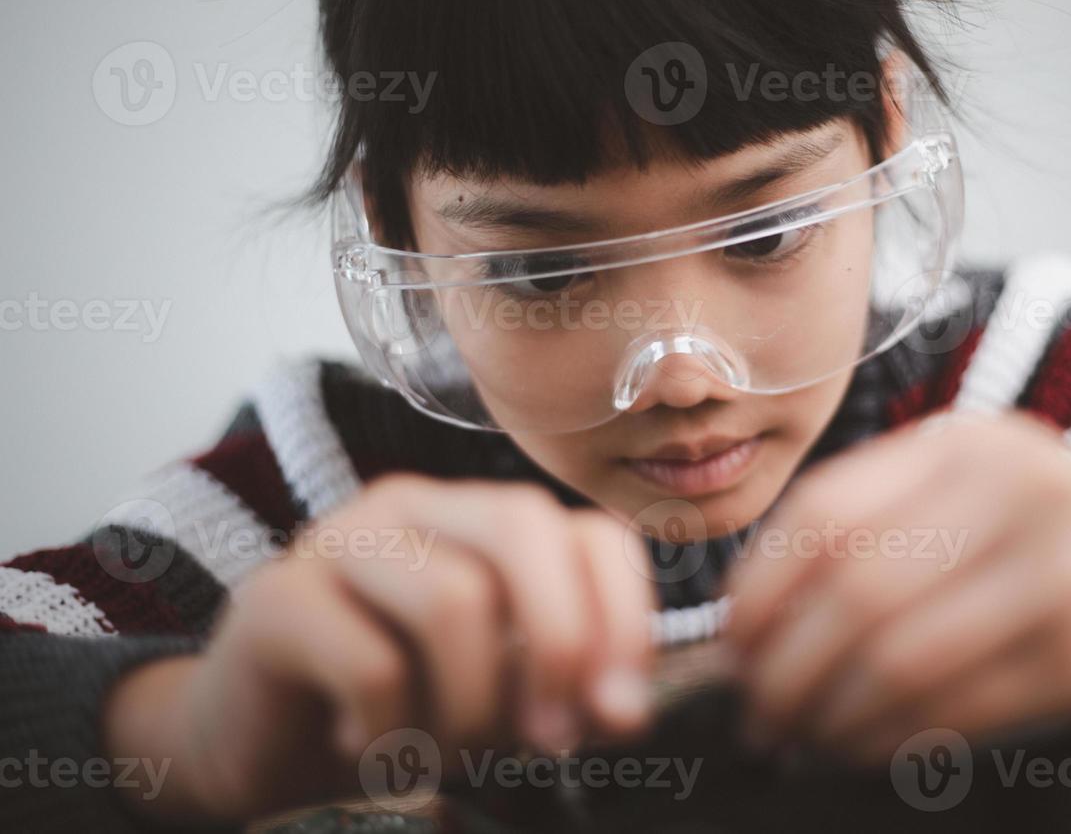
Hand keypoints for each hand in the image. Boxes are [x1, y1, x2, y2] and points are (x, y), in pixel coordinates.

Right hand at [102, 473, 656, 822]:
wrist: (254, 748)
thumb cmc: (395, 710)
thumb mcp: (499, 698)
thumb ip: (565, 689)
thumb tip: (627, 710)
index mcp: (482, 519)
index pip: (589, 532)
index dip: (625, 618)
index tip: (623, 712)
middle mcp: (415, 507)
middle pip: (523, 525)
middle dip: (561, 641)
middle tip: (553, 739)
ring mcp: (340, 541)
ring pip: (454, 598)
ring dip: (467, 706)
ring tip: (438, 751)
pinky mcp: (277, 598)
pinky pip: (374, 662)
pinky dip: (393, 731)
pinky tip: (369, 748)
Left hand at [726, 411, 1070, 761]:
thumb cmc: (1059, 528)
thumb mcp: (976, 487)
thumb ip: (878, 524)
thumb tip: (756, 621)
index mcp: (962, 443)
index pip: (824, 513)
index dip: (760, 592)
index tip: (732, 649)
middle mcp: (1012, 487)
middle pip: (854, 590)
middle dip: (786, 671)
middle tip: (759, 717)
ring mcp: (1060, 567)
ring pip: (903, 657)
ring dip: (833, 717)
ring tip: (805, 740)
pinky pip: (963, 710)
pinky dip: (897, 741)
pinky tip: (870, 749)